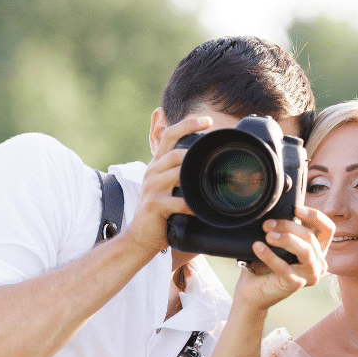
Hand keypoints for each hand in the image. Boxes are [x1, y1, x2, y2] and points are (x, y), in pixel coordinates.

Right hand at [123, 116, 212, 254]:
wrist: (140, 236)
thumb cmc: (160, 212)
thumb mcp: (168, 188)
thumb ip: (183, 175)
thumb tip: (209, 167)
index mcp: (157, 164)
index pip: (170, 135)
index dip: (188, 124)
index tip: (208, 120)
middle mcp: (152, 171)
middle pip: (175, 152)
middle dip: (196, 152)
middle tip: (216, 157)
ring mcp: (152, 187)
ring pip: (177, 173)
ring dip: (196, 177)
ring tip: (214, 183)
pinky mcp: (154, 204)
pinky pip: (178, 201)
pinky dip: (193, 206)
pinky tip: (203, 210)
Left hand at [234, 205, 333, 310]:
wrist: (252, 289)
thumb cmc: (265, 264)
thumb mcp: (278, 242)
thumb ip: (285, 229)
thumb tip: (277, 213)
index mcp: (317, 250)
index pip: (327, 229)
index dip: (315, 216)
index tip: (296, 209)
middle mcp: (318, 263)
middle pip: (310, 237)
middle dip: (288, 226)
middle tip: (267, 224)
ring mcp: (310, 275)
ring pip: (306, 251)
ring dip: (286, 239)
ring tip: (268, 235)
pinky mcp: (297, 284)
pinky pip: (285, 267)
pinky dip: (270, 256)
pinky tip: (258, 247)